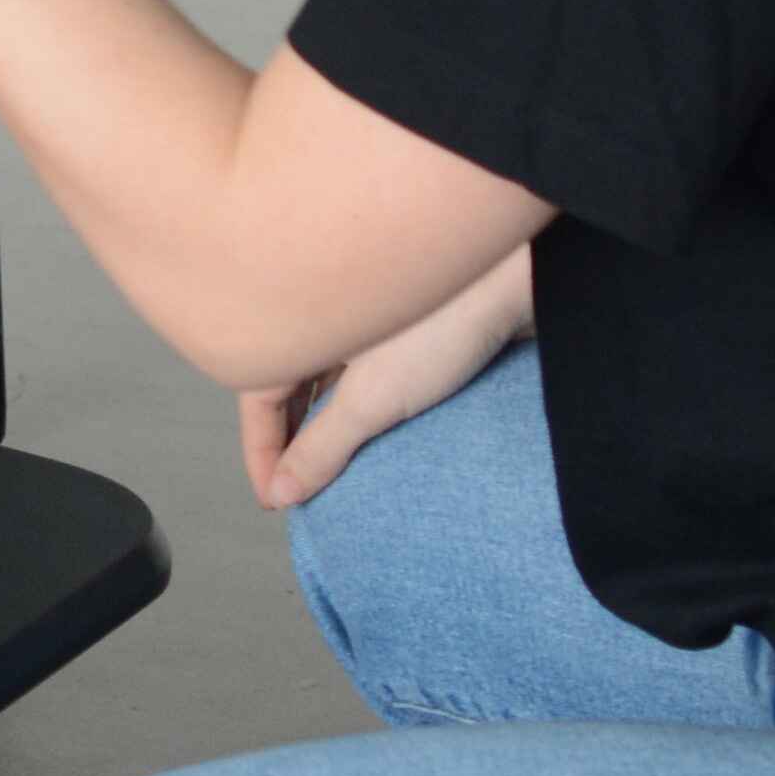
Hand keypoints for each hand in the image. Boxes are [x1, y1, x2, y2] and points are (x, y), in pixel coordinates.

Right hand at [240, 248, 534, 511]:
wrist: (519, 276)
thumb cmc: (441, 324)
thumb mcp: (371, 401)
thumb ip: (321, 448)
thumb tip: (282, 491)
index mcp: (298, 321)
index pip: (255, 396)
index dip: (260, 451)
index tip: (274, 499)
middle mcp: (325, 315)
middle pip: (286, 385)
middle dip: (289, 438)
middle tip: (301, 486)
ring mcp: (366, 320)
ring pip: (325, 377)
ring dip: (325, 421)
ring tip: (338, 466)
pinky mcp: (405, 325)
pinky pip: (365, 372)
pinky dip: (360, 404)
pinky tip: (377, 429)